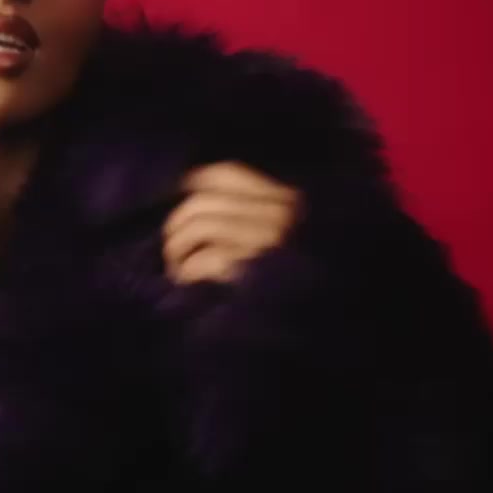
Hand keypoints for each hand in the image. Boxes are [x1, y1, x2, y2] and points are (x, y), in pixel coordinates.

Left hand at [163, 162, 300, 283]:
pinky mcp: (253, 271)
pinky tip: (189, 284)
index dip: (195, 185)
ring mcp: (268, 242)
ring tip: (177, 269)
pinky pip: (200, 261)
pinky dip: (186, 272)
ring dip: (176, 250)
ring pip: (197, 226)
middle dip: (176, 227)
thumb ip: (249, 214)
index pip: (226, 174)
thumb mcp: (283, 236)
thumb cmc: (294, 281)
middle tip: (173, 252)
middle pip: (202, 201)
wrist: (319, 318)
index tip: (182, 203)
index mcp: (287, 200)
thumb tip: (192, 194)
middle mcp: (279, 215)